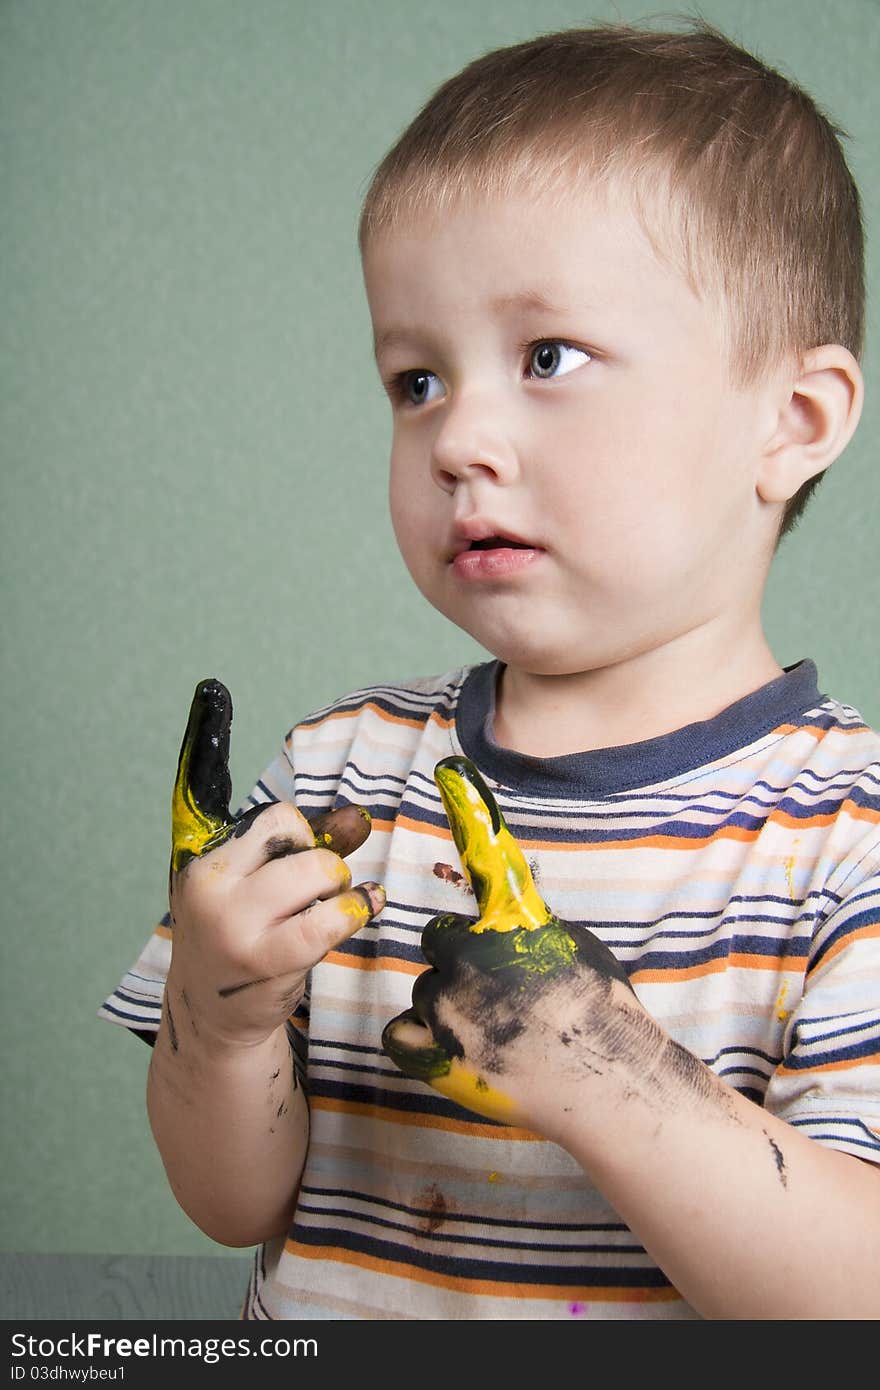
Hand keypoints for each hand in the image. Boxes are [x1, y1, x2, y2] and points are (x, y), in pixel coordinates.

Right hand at [166, 678, 383, 1048]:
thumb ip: (305, 846)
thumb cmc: (237, 937)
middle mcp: (209, 887)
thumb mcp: (252, 884)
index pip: (275, 818)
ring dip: (340, 886)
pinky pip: (327, 921)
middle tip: (319, 892)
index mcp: (201, 861)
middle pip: (299, 842)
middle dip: (324, 861)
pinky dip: (353, 912)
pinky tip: (358, 914)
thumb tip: (360, 818)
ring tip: (332, 907)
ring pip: (317, 871)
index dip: (300, 838)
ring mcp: (233, 926)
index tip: (296, 867)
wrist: (209, 1013)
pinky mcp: (263, 960)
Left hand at [382, 756, 637, 1131]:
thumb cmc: (601, 1019)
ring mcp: (446, 1005)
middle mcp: (472, 956)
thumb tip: (516, 919)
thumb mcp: (575, 952)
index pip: (488, 857)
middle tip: (499, 996)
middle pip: (438, 940)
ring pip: (427, 991)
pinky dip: (424, 1044)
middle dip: (459, 962)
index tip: (449, 768)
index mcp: (513, 925)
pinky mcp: (429, 1050)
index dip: (469, 808)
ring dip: (450, 1009)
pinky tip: (464, 1055)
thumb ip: (533, 929)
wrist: (605, 1088)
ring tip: (499, 1038)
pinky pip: (401, 1033)